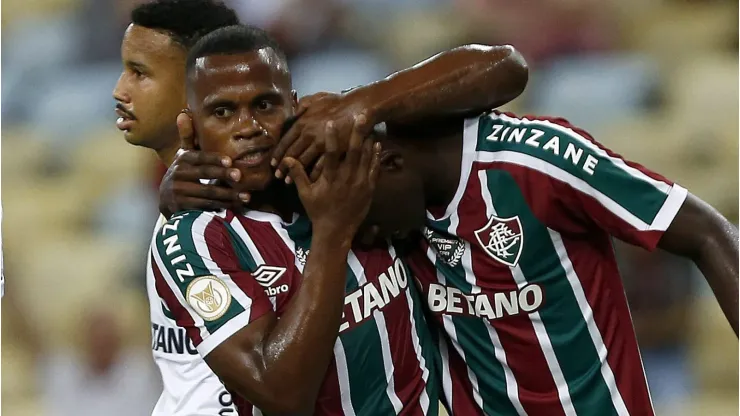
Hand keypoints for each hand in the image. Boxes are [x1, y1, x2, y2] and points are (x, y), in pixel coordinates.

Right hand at [158, 113, 249, 216]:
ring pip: (207, 193)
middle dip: (223, 176)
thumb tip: (183, 113)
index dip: (214, 159)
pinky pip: (205, 206)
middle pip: (204, 175)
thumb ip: (188, 136)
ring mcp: (178, 191)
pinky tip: (235, 205)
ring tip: (246, 196)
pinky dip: (221, 206)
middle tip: (240, 176)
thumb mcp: (184, 154)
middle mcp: (178, 174)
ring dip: (228, 195)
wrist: (167, 197)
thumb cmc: (183, 171)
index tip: (229, 161)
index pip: (200, 157)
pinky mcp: (181, 206)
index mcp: (183, 159)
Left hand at [272, 91, 375, 182]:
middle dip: (283, 166)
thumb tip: (293, 112)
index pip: (285, 141)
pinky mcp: (333, 151)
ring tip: (288, 181)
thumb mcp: (316, 98)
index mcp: (302, 123)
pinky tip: (308, 181)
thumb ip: (302, 105)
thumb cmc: (337, 102)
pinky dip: (311, 175)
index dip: (278, 153)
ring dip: (294, 172)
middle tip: (277, 175)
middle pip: (291, 153)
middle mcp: (308, 134)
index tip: (273, 162)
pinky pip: (319, 166)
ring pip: (303, 161)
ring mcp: (320, 144)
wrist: (358, 107)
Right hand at [283, 114, 380, 244]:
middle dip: (357, 132)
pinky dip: (376, 156)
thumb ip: (298, 175)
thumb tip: (286, 159)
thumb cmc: (318, 211)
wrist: (336, 231)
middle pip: (353, 151)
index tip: (330, 122)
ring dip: (368, 140)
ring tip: (371, 124)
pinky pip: (374, 169)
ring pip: (366, 157)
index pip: (329, 153)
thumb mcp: (305, 194)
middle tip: (360, 116)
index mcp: (329, 178)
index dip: (330, 137)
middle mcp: (346, 178)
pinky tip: (377, 144)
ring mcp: (359, 183)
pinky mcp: (368, 189)